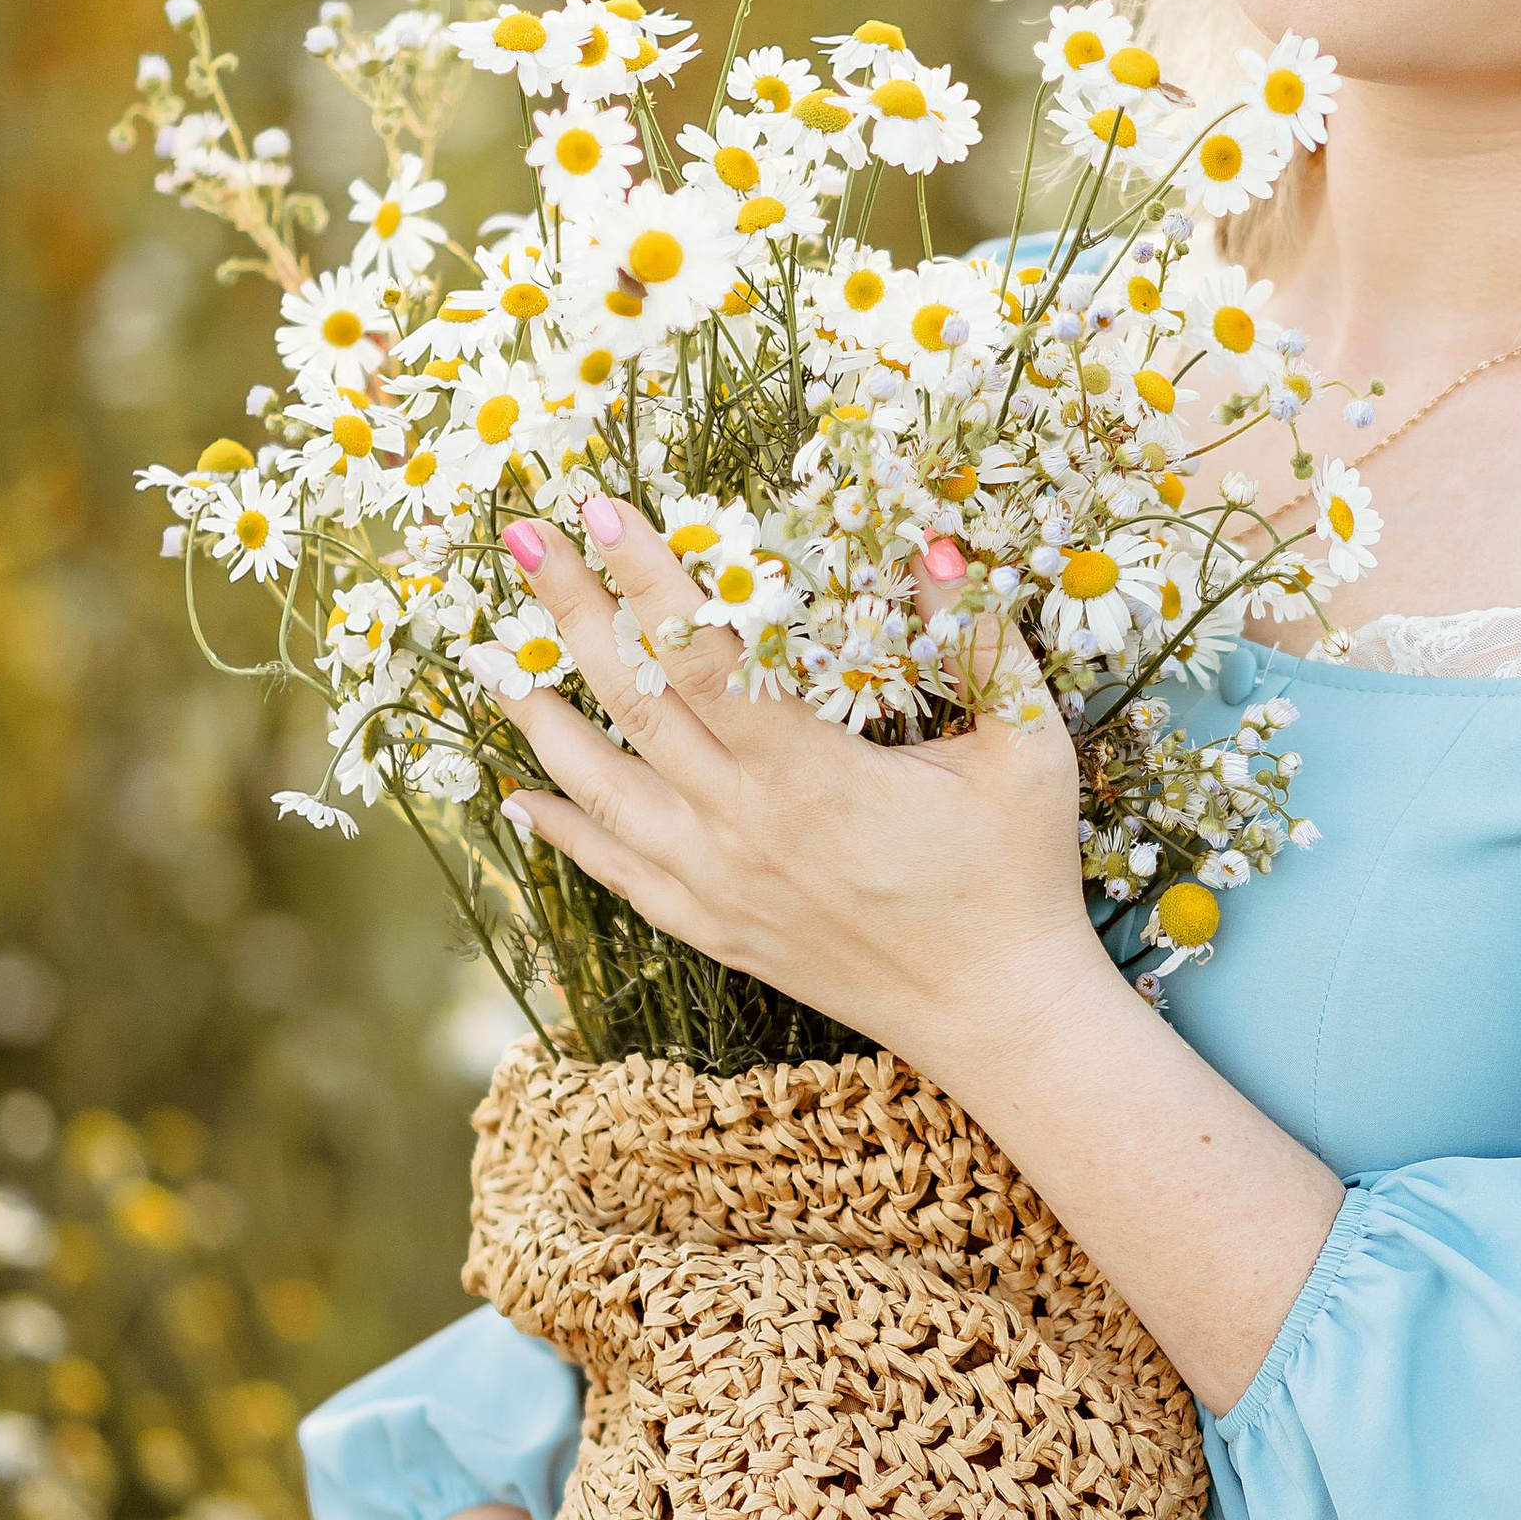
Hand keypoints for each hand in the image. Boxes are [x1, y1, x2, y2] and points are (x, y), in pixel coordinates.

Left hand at [490, 494, 1100, 1079]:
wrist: (997, 1012)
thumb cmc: (1018, 872)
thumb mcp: (1026, 746)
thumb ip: (979, 638)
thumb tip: (930, 541)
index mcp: (814, 773)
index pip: (703, 656)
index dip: (647, 577)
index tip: (601, 507)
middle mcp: (745, 826)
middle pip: (633, 702)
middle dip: (573, 612)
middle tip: (525, 539)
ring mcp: (718, 884)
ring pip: (602, 787)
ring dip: (541, 718)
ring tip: (494, 656)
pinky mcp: (714, 929)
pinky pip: (616, 872)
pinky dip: (563, 831)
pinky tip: (518, 796)